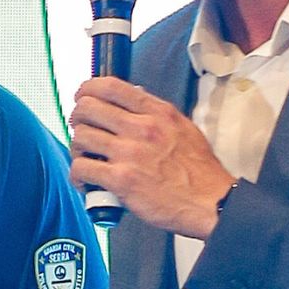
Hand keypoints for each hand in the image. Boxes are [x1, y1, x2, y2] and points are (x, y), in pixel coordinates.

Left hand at [69, 77, 235, 238]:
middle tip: (80, 129)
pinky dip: (78, 175)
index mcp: (157, 113)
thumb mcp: (183, 128)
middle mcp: (141, 128)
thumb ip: (157, 115)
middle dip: (77, 118)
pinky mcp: (121, 179)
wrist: (211, 202)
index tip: (82, 96)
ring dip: (77, 148)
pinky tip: (85, 181)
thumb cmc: (199, 172)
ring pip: (81, 137)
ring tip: (85, 158)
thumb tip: (133, 105)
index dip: (88, 89)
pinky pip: (82, 168)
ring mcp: (129, 153)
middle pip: (88, 107)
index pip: (111, 86)